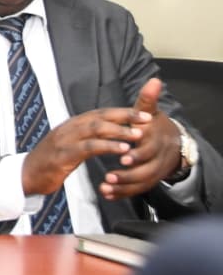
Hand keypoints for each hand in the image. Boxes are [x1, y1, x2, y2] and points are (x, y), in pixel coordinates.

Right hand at [21, 104, 148, 196]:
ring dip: (119, 131)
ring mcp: (64, 140)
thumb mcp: (68, 146)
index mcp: (72, 125)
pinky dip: (107, 146)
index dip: (122, 112)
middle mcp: (68, 128)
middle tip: (147, 119)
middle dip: (125, 116)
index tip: (143, 114)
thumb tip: (105, 135)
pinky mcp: (63, 155)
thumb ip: (85, 139)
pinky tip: (122, 150)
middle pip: (101, 117)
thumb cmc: (49, 163)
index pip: (101, 113)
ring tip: (138, 135)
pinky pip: (88, 147)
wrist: (25, 176)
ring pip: (95, 129)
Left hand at [98, 78, 183, 199]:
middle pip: (145, 172)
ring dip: (122, 187)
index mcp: (155, 142)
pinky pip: (134, 191)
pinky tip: (105, 194)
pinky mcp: (146, 181)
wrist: (171, 143)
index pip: (149, 151)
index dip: (137, 155)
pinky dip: (121, 193)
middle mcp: (157, 159)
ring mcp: (152, 172)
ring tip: (105, 186)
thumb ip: (147, 100)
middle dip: (127, 175)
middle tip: (109, 177)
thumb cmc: (152, 125)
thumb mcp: (150, 112)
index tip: (123, 158)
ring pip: (139, 184)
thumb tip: (154, 80)